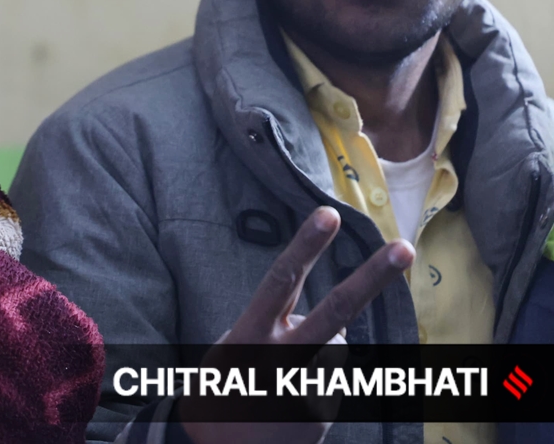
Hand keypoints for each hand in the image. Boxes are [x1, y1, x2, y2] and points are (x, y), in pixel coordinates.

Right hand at [181, 206, 412, 443]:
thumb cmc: (221, 391)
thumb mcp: (233, 350)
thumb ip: (278, 330)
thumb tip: (339, 331)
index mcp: (248, 335)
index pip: (281, 281)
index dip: (305, 247)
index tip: (328, 215)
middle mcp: (281, 357)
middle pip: (336, 309)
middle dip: (372, 277)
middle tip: (404, 248)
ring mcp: (308, 385)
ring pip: (336, 347)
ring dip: (316, 354)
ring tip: (282, 379)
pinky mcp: (324, 412)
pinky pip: (333, 379)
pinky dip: (317, 382)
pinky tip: (290, 401)